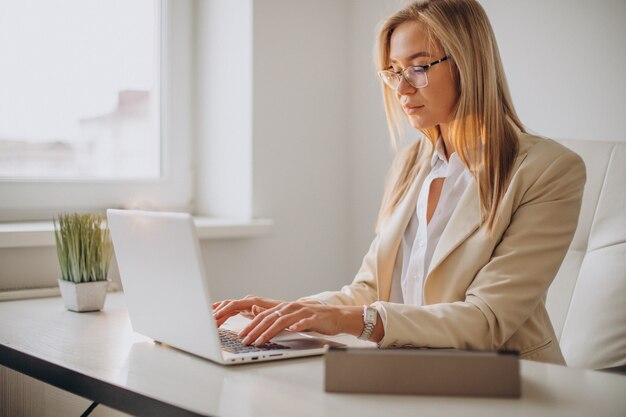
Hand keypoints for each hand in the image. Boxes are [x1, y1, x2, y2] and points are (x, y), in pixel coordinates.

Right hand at [212, 296, 283, 327]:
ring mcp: (247, 305)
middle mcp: (249, 301)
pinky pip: (232, 310)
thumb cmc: (285, 313)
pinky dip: (223, 314)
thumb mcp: (276, 314)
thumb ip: (263, 311)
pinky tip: (215, 318)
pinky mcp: (247, 309)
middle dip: (217, 313)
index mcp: (254, 301)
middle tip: (205, 322)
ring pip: (228, 307)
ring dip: (218, 314)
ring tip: (207, 322)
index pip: (234, 304)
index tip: (213, 317)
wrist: (293, 311)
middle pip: (228, 305)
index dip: (222, 311)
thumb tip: (252, 307)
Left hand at [236, 301, 362, 346]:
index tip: (241, 335)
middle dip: (255, 330)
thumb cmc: (313, 319)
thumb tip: (258, 317)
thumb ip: (277, 318)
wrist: (336, 316)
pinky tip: (291, 330)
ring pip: (283, 321)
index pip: (263, 316)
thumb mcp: (292, 318)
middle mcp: (291, 308)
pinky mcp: (314, 318)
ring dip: (269, 331)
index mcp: (284, 308)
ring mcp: (302, 312)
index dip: (251, 325)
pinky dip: (297, 325)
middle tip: (245, 340)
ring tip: (260, 341)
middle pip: (269, 318)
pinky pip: (304, 322)